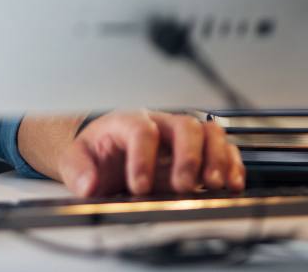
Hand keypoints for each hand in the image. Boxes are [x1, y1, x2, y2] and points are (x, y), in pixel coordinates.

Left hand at [56, 110, 244, 196]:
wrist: (106, 150)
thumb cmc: (97, 152)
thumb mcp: (76, 158)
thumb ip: (77, 170)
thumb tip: (88, 184)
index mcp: (127, 122)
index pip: (141, 130)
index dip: (143, 159)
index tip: (140, 186)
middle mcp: (159, 124)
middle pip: (183, 125)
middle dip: (187, 156)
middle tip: (182, 186)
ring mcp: (180, 137)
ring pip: (208, 132)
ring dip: (216, 157)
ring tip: (214, 184)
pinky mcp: (198, 152)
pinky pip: (223, 148)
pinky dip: (232, 164)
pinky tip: (232, 183)